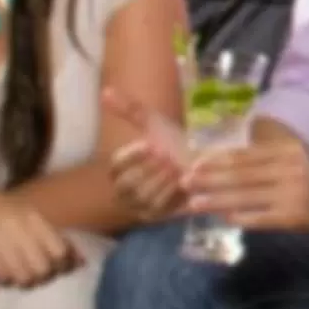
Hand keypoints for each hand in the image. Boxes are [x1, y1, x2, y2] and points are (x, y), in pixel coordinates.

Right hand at [0, 184, 75, 285]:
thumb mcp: (31, 216)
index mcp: (34, 219)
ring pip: (24, 277)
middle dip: (45, 275)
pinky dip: (8, 279)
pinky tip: (6, 272)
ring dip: (26, 280)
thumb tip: (82, 261)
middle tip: (40, 273)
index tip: (59, 265)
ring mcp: (0, 244)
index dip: (63, 264)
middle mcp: (19, 231)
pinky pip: (4, 278)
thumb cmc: (5, 210)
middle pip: (43, 268)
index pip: (59, 251)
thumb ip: (55, 237)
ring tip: (23, 275)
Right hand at [101, 87, 186, 221]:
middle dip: (148, 170)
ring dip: (161, 180)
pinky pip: (159, 209)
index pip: (115, 167)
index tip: (150, 144)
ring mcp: (139, 206)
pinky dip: (171, 194)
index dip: (131, 156)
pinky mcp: (156, 217)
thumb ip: (129, 109)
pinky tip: (183, 182)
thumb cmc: (176, 142)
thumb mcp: (154, 122)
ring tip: (177, 168)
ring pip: (142, 197)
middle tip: (167, 157)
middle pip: (126, 185)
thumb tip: (105, 91)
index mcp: (121, 169)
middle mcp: (125, 190)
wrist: (203, 161)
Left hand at [186, 132, 308, 233]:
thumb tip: (216, 163)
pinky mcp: (291, 217)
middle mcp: (288, 170)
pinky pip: (258, 217)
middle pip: (240, 176)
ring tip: (194, 202)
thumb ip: (259, 159)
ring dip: (216, 200)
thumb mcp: (288, 158)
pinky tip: (222, 216)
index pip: (244, 156)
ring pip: (245, 196)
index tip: (193, 166)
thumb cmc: (307, 177)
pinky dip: (239, 216)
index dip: (216, 161)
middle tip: (185, 183)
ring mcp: (290, 194)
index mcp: (285, 152)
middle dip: (209, 180)